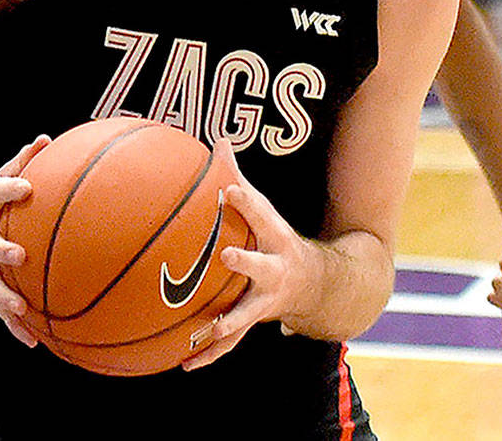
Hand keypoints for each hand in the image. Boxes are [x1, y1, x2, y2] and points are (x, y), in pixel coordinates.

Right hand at [0, 135, 47, 347]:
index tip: (27, 187)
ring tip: (22, 312)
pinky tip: (36, 342)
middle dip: (1, 249)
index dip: (11, 188)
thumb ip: (23, 160)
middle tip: (19, 256)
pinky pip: (1, 308)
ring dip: (5, 299)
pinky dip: (16, 326)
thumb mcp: (3, 176)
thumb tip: (47, 140)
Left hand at [182, 138, 312, 369]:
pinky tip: (184, 364)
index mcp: (275, 238)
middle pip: (261, 265)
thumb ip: (239, 177)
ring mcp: (265, 300)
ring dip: (228, 322)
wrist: (318, 287)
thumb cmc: (276, 239)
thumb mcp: (265, 210)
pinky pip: (229, 342)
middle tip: (225, 255)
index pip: (261, 214)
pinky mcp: (252, 321)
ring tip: (207, 330)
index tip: (228, 189)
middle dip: (246, 260)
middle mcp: (274, 270)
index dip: (246, 201)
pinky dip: (209, 354)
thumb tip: (218, 138)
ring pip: (246, 313)